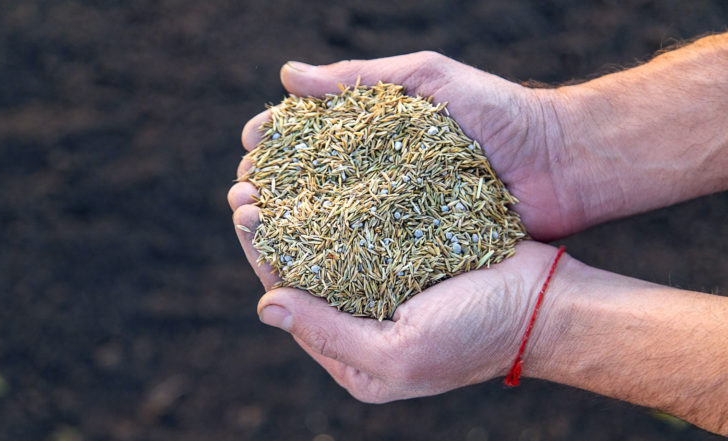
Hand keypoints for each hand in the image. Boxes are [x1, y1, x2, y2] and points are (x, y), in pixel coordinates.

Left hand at [228, 51, 579, 400]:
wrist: (547, 303)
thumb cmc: (476, 336)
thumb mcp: (398, 353)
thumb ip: (330, 334)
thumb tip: (265, 306)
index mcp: (353, 356)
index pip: (290, 303)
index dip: (261, 256)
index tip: (243, 212)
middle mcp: (362, 322)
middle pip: (302, 271)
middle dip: (272, 228)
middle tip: (246, 184)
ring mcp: (385, 285)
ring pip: (328, 243)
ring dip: (301, 208)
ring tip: (273, 171)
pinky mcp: (408, 253)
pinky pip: (362, 227)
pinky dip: (339, 201)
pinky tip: (322, 171)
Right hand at [231, 51, 582, 240]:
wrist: (564, 166)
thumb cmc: (501, 112)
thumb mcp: (430, 78)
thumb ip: (361, 77)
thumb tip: (286, 77)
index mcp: (377, 129)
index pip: (310, 132)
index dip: (275, 139)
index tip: (250, 147)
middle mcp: (379, 171)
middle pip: (309, 179)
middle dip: (271, 184)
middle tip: (243, 196)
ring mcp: (396, 210)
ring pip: (331, 220)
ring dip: (290, 224)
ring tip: (258, 226)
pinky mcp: (416, 245)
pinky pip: (368, 251)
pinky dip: (334, 256)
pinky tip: (302, 263)